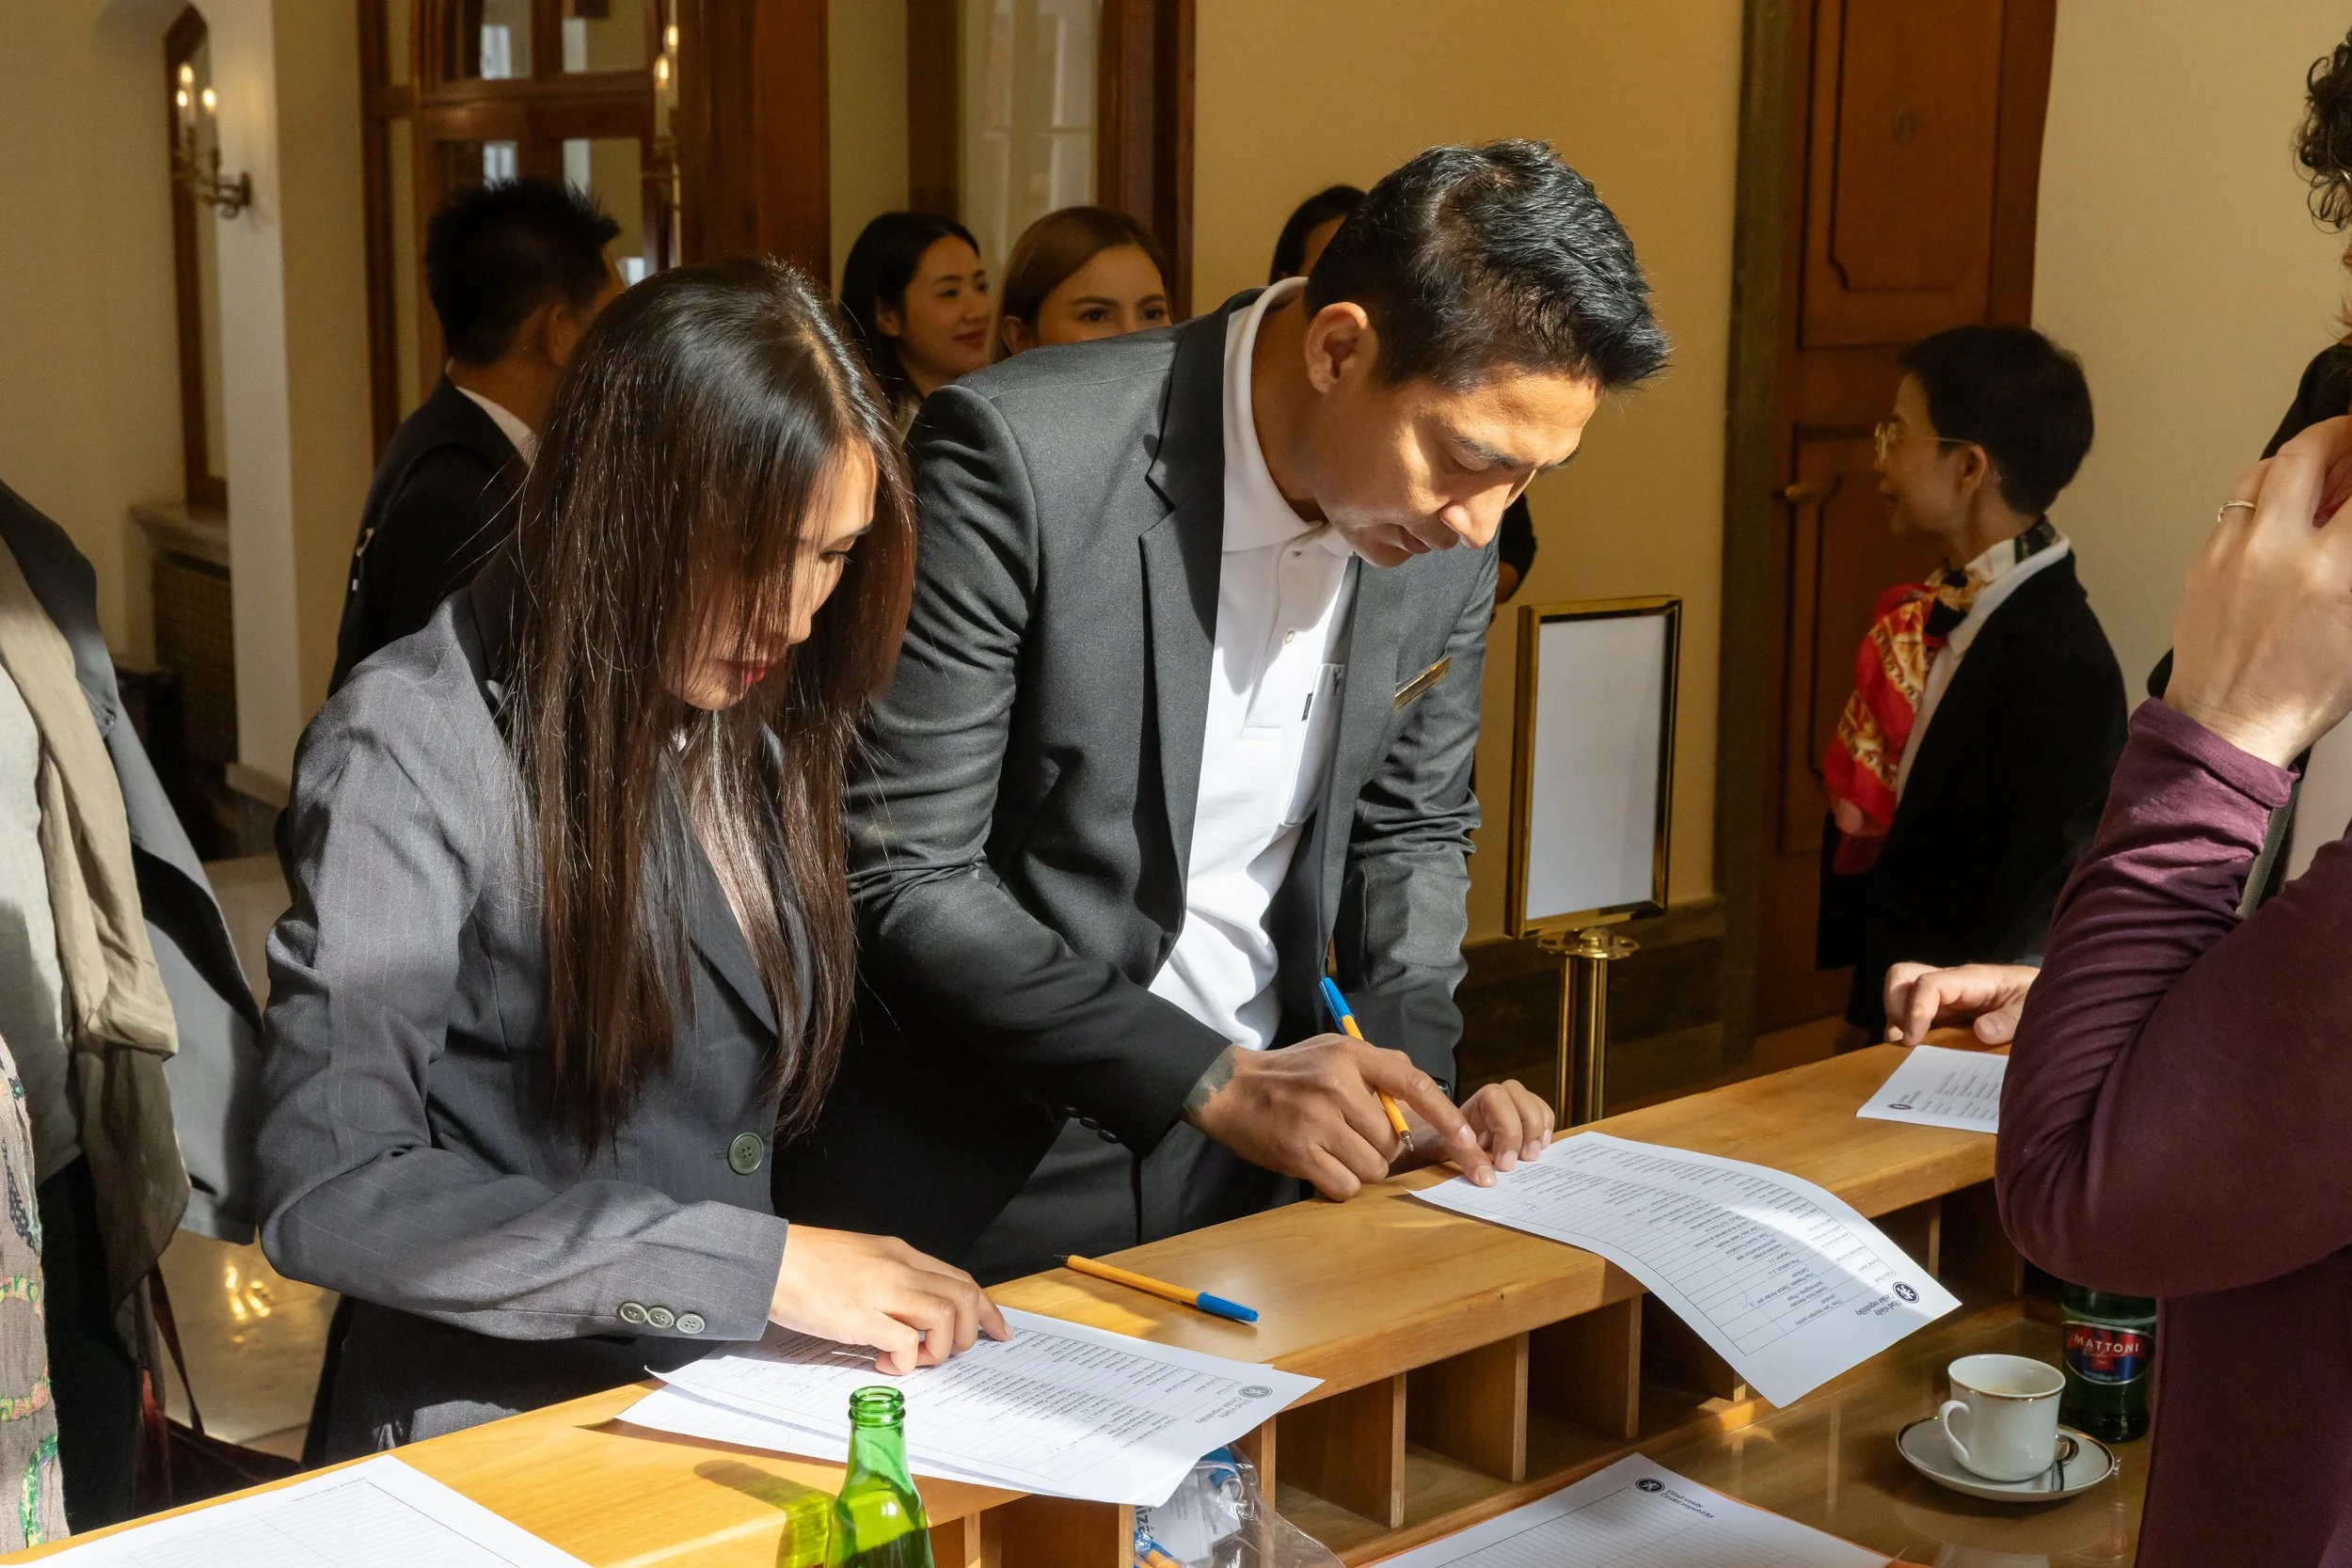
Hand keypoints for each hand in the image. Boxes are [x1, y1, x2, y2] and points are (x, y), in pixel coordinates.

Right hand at [769, 1226, 1009, 1375]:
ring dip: (938, 1349)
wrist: (769, 1260)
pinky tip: (884, 1364)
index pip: (961, 1279)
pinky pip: (905, 1344)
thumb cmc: (809, 1263)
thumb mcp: (863, 1259)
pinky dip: (905, 1362)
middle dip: (968, 1333)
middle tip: (946, 1354)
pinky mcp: (860, 1318)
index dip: (986, 1309)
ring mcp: (881, 1291)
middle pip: (964, 1298)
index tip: (998, 1332)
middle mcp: (899, 1268)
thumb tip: (913, 1314)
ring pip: (944, 1318)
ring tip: (913, 1358)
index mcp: (901, 1254)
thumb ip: (892, 1279)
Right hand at [1185, 1034, 1491, 1198]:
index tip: (1468, 1142)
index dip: (1447, 1117)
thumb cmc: (1290, 1071)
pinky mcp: (1300, 1153)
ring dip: (1362, 1167)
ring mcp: (1318, 1121)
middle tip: (1353, 1136)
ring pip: (1373, 1166)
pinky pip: (1346, 1186)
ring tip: (1335, 1149)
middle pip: (1392, 1139)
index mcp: (1351, 1055)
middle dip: (1382, 1147)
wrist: (1230, 1089)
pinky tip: (1321, 1166)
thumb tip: (1424, 1093)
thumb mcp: (1334, 1050)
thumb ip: (1379, 1066)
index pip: (1414, 1085)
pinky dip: (1340, 1184)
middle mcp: (1337, 1086)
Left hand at [1415, 1079, 1551, 1173]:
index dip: (1505, 1128)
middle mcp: (1494, 1096)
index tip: (1504, 1163)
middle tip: (1519, 1161)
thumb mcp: (1448, 1150)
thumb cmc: (1449, 1142)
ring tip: (1531, 1156)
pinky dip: (1546, 1128)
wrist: (1452, 1140)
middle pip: (1515, 1092)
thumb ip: (1466, 1159)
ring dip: (1536, 1130)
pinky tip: (1540, 1147)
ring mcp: (1512, 1103)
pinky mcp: (1526, 1114)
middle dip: (1522, 1129)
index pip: (1493, 1097)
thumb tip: (1488, 1178)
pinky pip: (1543, 1111)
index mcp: (1472, 1101)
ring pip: (1532, 1101)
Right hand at [1882, 962, 2038, 1045]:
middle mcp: (1950, 985)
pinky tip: (1920, 1056)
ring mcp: (1945, 998)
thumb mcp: (2033, 1007)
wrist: (2052, 995)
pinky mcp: (1945, 1013)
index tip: (1913, 1041)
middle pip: (1902, 977)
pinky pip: (1915, 1015)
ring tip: (1907, 1053)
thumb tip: (1982, 1031)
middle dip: (1894, 1007)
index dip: (1915, 1010)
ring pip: (1902, 996)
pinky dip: (1908, 1033)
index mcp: (1971, 980)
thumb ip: (2011, 1019)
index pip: (1927, 984)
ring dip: (1898, 1022)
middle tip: (1905, 1042)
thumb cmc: (2039, 997)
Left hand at [2164, 415, 2351, 765]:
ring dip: (2298, 456)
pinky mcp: (2202, 560)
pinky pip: (2233, 505)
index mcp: (2332, 572)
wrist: (2226, 724)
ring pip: (2262, 470)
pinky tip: (2283, 503)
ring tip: (2324, 460)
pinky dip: (2264, 491)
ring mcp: (2230, 551)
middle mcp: (2275, 550)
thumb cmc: (2303, 693)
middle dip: (2340, 433)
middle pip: (2306, 454)